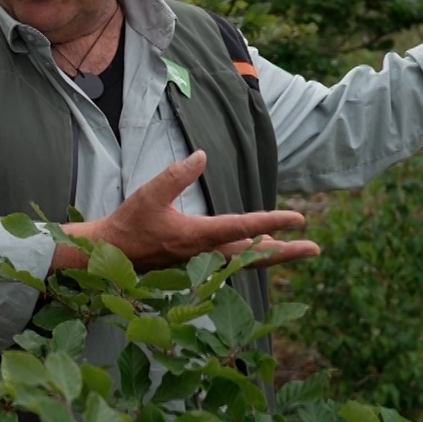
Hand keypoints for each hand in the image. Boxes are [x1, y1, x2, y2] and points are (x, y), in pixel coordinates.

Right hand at [53, 151, 320, 271]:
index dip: (272, 222)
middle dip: (284, 252)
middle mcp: (203, 253)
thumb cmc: (128, 223)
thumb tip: (203, 156)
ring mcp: (199, 262)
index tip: (298, 219)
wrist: (108, 254)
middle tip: (314, 248)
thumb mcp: (149, 194)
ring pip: (243, 260)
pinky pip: (229, 262)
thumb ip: (176, 174)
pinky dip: (248, 257)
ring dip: (269, 256)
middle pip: (252, 254)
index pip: (242, 227)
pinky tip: (254, 252)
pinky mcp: (193, 265)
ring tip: (291, 249)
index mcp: (196, 236)